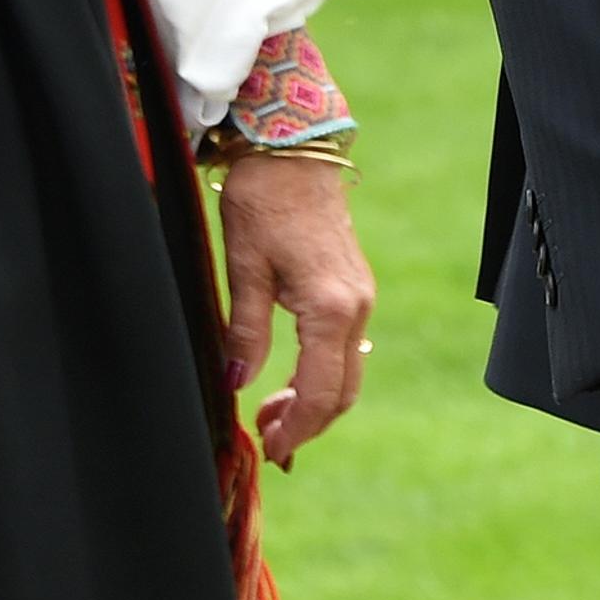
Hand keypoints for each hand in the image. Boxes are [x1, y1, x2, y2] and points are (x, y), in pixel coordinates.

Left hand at [218, 154, 376, 468]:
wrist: (295, 149)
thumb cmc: (265, 201)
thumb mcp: (244, 268)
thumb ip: (245, 331)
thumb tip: (238, 384)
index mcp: (330, 307)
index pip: (319, 392)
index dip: (295, 430)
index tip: (268, 450)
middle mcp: (356, 306)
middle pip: (343, 392)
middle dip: (307, 425)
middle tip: (266, 440)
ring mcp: (361, 297)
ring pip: (348, 373)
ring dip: (314, 402)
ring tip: (272, 414)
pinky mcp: (354, 288)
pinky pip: (346, 349)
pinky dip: (322, 376)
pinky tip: (289, 380)